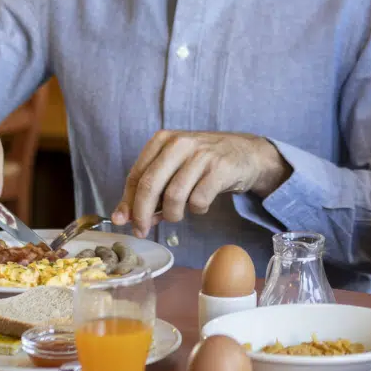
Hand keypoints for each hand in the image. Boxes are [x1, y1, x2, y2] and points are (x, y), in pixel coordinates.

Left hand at [112, 131, 289, 237]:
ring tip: (178, 214)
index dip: (127, 202)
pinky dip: (197, 210)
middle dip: (142, 214)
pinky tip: (201, 204)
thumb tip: (123, 217)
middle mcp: (180, 143)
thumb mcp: (174, 168)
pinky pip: (198, 201)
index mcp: (163, 140)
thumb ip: (150, 189)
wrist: (247, 153)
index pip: (136, 175)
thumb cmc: (204, 163)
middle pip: (149, 186)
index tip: (123, 221)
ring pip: (173, 197)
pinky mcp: (220, 169)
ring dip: (172, 214)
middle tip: (142, 230)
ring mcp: (201, 155)